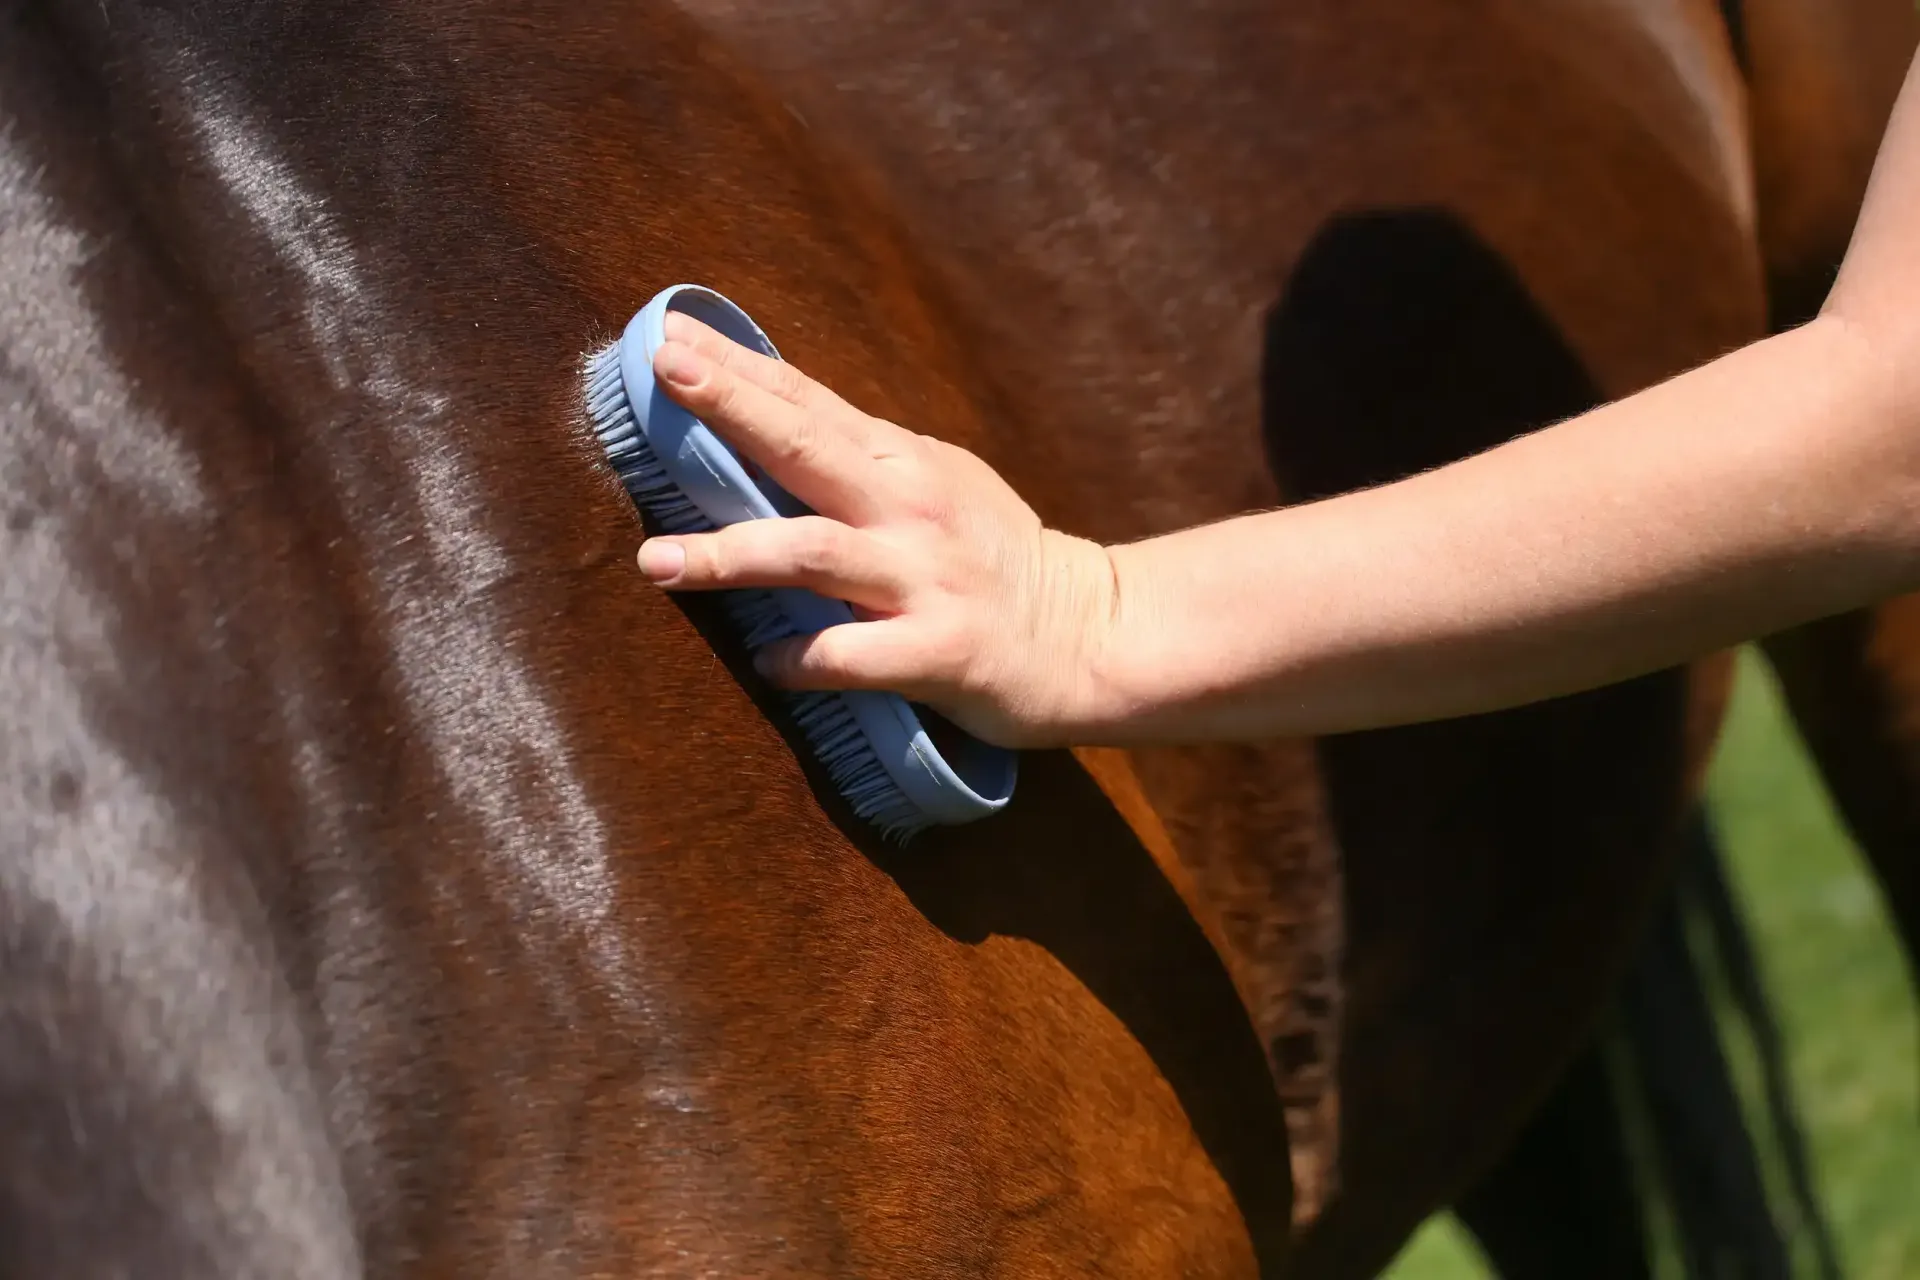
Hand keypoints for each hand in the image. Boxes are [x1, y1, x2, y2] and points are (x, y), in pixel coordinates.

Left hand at [634, 312, 1120, 747]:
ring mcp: (923, 578)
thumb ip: (863, 462)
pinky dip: (801, 657)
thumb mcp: (938, 484)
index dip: (739, 366)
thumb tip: (771, 430)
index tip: (672, 333)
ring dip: (729, 555)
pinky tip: (765, 661)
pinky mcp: (938, 650)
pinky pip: (852, 654)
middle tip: (665, 372)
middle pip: (806, 448)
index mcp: (904, 461)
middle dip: (732, 407)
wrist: (1087, 634)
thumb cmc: (996, 557)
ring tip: (656, 561)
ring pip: (812, 554)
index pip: (808, 401)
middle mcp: (910, 508)